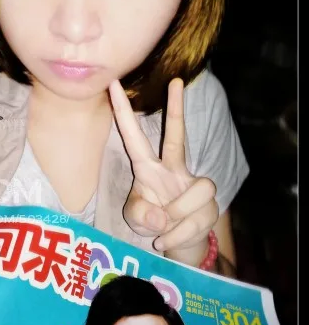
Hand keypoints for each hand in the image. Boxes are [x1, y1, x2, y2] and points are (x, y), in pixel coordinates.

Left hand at [109, 78, 218, 253]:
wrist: (181, 243)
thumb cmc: (153, 222)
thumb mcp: (135, 219)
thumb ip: (140, 214)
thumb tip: (161, 214)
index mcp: (148, 169)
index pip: (133, 137)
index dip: (123, 113)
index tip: (113, 84)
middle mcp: (172, 170)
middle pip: (177, 137)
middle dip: (176, 109)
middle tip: (176, 81)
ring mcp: (194, 185)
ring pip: (192, 194)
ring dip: (175, 219)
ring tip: (164, 229)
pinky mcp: (209, 204)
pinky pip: (192, 222)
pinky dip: (176, 236)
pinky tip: (167, 241)